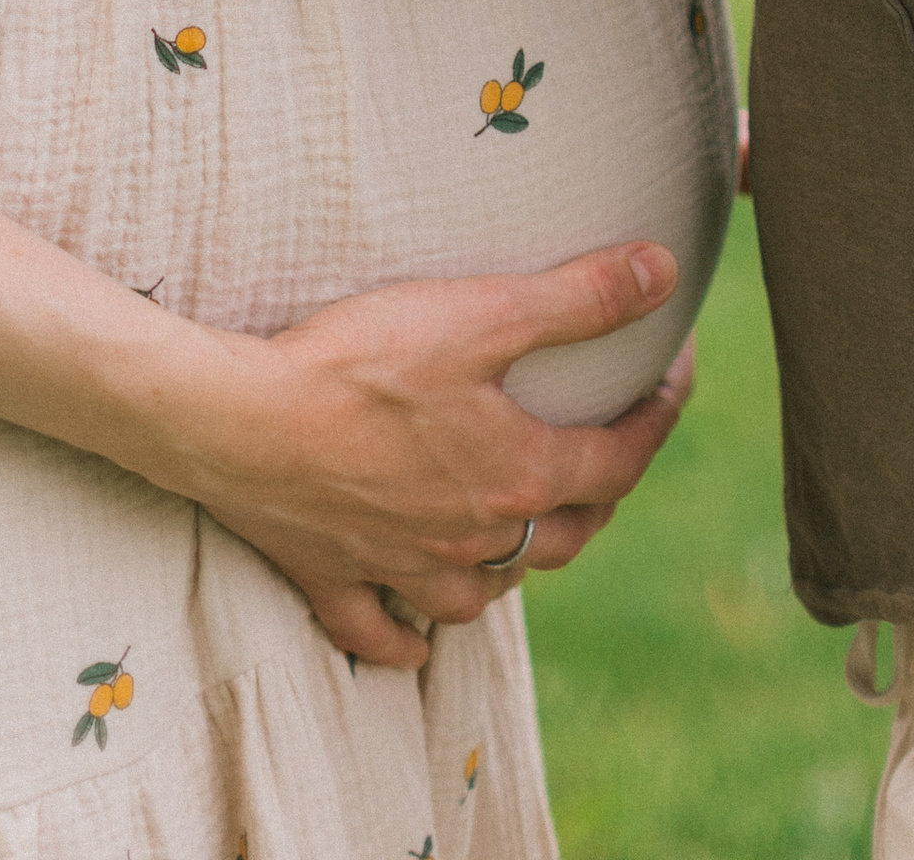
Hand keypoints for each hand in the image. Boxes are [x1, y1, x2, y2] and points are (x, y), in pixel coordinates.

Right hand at [174, 240, 687, 665]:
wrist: (239, 420)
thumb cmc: (361, 361)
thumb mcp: (481, 312)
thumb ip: (578, 299)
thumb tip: (663, 273)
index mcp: (519, 476)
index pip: (619, 461)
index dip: (658, 418)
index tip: (674, 380)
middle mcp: (474, 539)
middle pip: (564, 534)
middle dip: (600, 494)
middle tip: (608, 448)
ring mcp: (403, 568)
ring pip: (484, 591)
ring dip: (514, 566)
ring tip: (524, 530)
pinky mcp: (335, 578)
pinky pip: (385, 634)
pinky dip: (408, 640)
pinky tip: (419, 640)